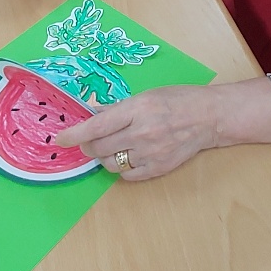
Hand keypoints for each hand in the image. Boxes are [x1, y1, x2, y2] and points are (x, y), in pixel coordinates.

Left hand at [54, 85, 222, 180]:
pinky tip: (129, 156)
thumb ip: (118, 107)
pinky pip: (128, 175)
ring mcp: (151, 153)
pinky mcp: (159, 168)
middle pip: (100, 148)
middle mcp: (142, 133)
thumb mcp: (146, 95)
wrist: (209, 117)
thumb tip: (92, 111)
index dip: (75, 134)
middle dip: (88, 146)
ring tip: (113, 148)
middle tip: (89, 142)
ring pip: (111, 164)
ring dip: (105, 158)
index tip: (60, 139)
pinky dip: (123, 168)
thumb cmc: (178, 100)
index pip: (97, 126)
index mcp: (137, 109)